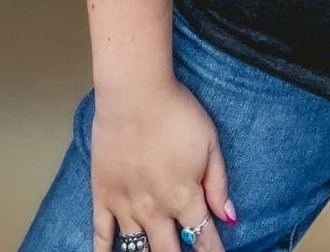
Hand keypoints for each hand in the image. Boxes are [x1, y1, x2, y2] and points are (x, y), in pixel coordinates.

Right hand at [91, 75, 236, 250]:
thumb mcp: (209, 142)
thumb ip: (217, 183)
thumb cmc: (176, 112)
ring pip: (137, 250)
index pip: (203, 239)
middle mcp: (155, 210)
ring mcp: (126, 206)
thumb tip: (228, 217)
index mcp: (185, 198)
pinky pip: (101, 234)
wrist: (134, 93)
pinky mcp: (103, 196)